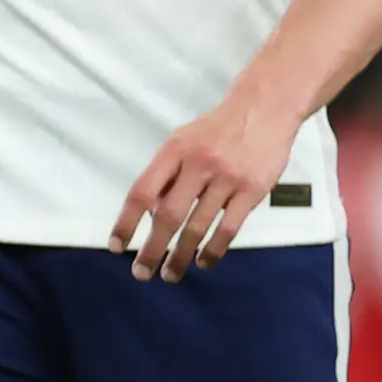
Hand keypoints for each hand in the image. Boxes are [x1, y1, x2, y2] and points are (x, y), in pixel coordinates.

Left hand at [111, 93, 297, 280]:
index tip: (116, 246)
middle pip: (167, 216)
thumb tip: (145, 215)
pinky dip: (213, 250)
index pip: (141, 192)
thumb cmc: (216, 129)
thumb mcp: (181, 140)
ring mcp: (227, 178)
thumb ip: (165, 174)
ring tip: (169, 274)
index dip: (126, 222)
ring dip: (180, 256)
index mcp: (173, 151)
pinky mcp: (253, 190)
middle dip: (151, 250)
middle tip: (141, 273)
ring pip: (197, 228)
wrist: (265, 107)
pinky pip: (228, 229)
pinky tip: (202, 262)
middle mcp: (198, 164)